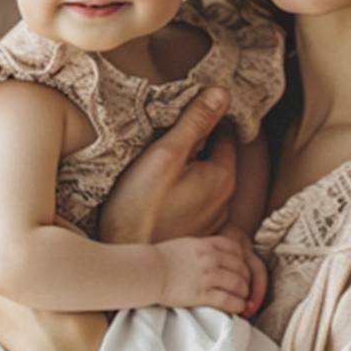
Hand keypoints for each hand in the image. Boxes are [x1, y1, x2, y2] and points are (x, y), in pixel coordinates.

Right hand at [97, 88, 237, 246]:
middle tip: (167, 143)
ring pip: (206, 183)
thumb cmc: (139, 207)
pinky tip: (162, 197)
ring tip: (161, 171)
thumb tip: (222, 93)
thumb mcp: (165, 154)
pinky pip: (197, 205)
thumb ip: (195, 122)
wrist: (124, 257)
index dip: (206, 121)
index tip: (183, 118)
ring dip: (191, 173)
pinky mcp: (197, 235)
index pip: (225, 135)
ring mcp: (212, 221)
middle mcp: (225, 201)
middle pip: (217, 159)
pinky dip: (185, 196)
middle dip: (198, 148)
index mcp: (222, 178)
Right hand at [157, 230, 264, 315]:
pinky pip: (228, 300)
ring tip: (245, 299)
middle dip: (247, 278)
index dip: (243, 260)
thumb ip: (202, 247)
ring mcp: (207, 276)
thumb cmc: (161, 259)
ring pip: (238, 284)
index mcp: (206, 245)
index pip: (235, 249)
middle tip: (247, 287)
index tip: (243, 269)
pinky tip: (240, 308)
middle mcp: (210, 258)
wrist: (147, 272)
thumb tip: (213, 251)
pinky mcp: (202, 294)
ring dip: (245, 293)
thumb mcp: (185, 244)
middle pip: (240, 267)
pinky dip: (238, 305)